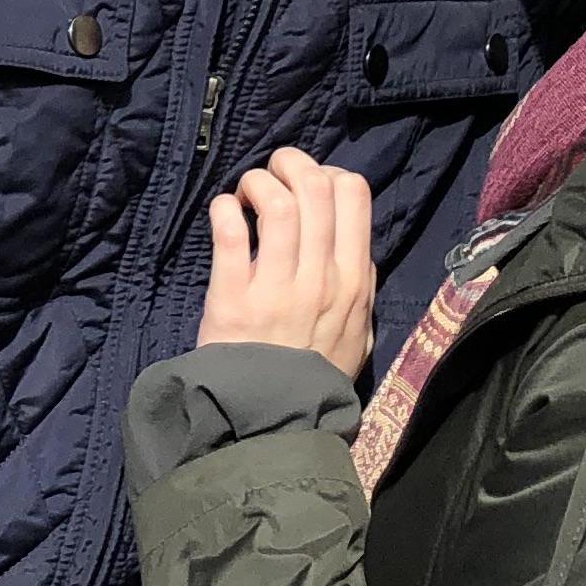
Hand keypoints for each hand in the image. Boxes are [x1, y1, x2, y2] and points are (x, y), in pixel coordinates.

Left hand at [197, 146, 375, 377]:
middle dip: (289, 163)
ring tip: (246, 195)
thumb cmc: (316, 374)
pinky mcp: (233, 296)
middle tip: (272, 172)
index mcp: (353, 280)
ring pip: (276, 202)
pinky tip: (224, 213)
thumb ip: (361, 288)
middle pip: (314, 186)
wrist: (275, 422)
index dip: (328, 173)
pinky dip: (224, 209)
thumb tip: (354, 246)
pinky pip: (230, 233)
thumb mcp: (358, 334)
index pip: (354, 194)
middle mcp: (320, 277)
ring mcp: (277, 286)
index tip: (308, 185)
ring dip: (256, 183)